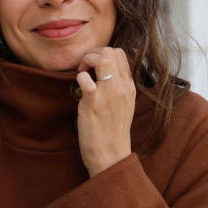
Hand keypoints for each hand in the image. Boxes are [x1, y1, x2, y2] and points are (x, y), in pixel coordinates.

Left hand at [75, 47, 135, 177]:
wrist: (111, 155)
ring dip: (86, 60)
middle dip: (93, 54)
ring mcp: (108, 94)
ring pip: (102, 58)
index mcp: (129, 87)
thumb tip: (101, 78)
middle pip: (111, 51)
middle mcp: (122, 87)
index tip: (93, 68)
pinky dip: (79, 78)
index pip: (120, 54)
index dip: (103, 55)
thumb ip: (116, 90)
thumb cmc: (112, 134)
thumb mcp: (122, 107)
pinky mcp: (93, 103)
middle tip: (84, 68)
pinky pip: (84, 79)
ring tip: (81, 73)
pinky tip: (78, 89)